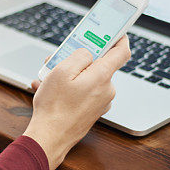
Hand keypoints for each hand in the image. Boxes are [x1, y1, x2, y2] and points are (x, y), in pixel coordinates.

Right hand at [23, 36, 130, 169]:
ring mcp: (100, 102)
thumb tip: (88, 53)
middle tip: (59, 58)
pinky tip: (49, 91)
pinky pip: (83, 92)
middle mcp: (106, 89)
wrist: (50, 138)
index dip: (120, 38)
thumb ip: (79, 55)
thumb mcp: (62, 71)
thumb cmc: (54, 106)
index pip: (121, 52)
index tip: (116, 31)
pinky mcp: (92, 111)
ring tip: (47, 79)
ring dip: (69, 75)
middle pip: (98, 64)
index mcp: (102, 76)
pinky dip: (68, 89)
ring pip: (87, 79)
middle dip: (78, 59)